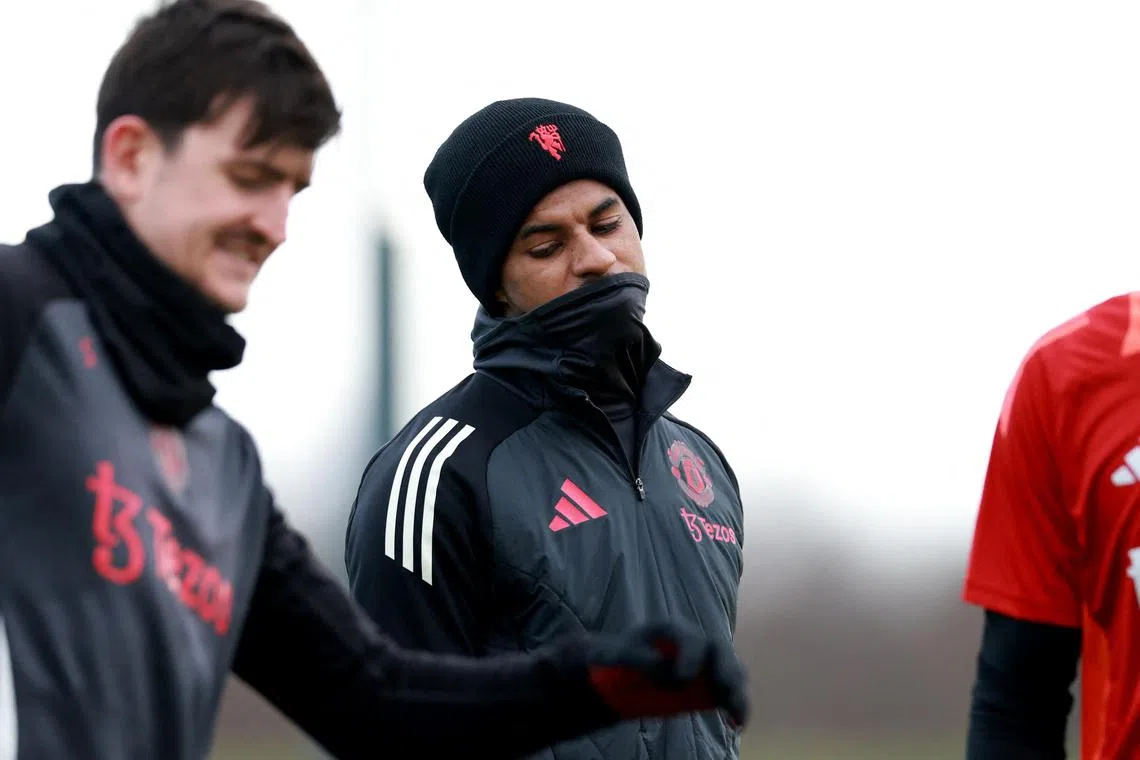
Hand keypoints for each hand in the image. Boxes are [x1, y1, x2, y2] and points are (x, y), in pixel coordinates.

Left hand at [578, 622, 749, 727]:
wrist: (625, 667)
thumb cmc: (620, 654)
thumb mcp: (617, 653)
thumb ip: (635, 657)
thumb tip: (661, 665)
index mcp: (673, 630)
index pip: (691, 639)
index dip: (690, 657)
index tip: (681, 679)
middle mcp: (695, 641)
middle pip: (721, 650)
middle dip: (726, 669)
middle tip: (725, 689)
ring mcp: (706, 661)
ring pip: (733, 670)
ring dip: (737, 691)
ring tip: (737, 715)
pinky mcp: (711, 682)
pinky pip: (731, 691)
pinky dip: (737, 706)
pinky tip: (736, 724)